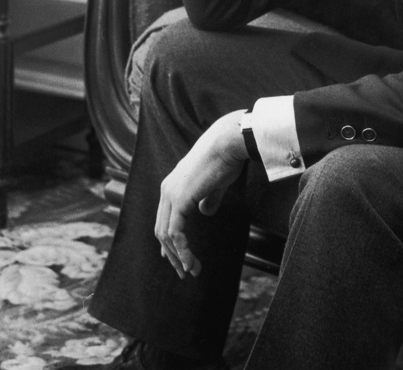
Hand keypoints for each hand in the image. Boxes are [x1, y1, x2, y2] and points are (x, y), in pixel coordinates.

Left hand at [154, 110, 248, 278]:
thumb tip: (205, 212)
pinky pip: (175, 232)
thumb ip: (208, 198)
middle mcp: (167, 190)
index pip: (165, 218)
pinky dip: (182, 250)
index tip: (178, 259)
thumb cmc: (226, 158)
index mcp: (173, 184)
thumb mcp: (215, 183)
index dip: (170, 241)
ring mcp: (171, 194)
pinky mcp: (179, 199)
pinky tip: (191, 261)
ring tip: (191, 271)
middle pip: (162, 229)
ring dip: (178, 256)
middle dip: (173, 254)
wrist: (229, 142)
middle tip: (185, 271)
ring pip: (166, 234)